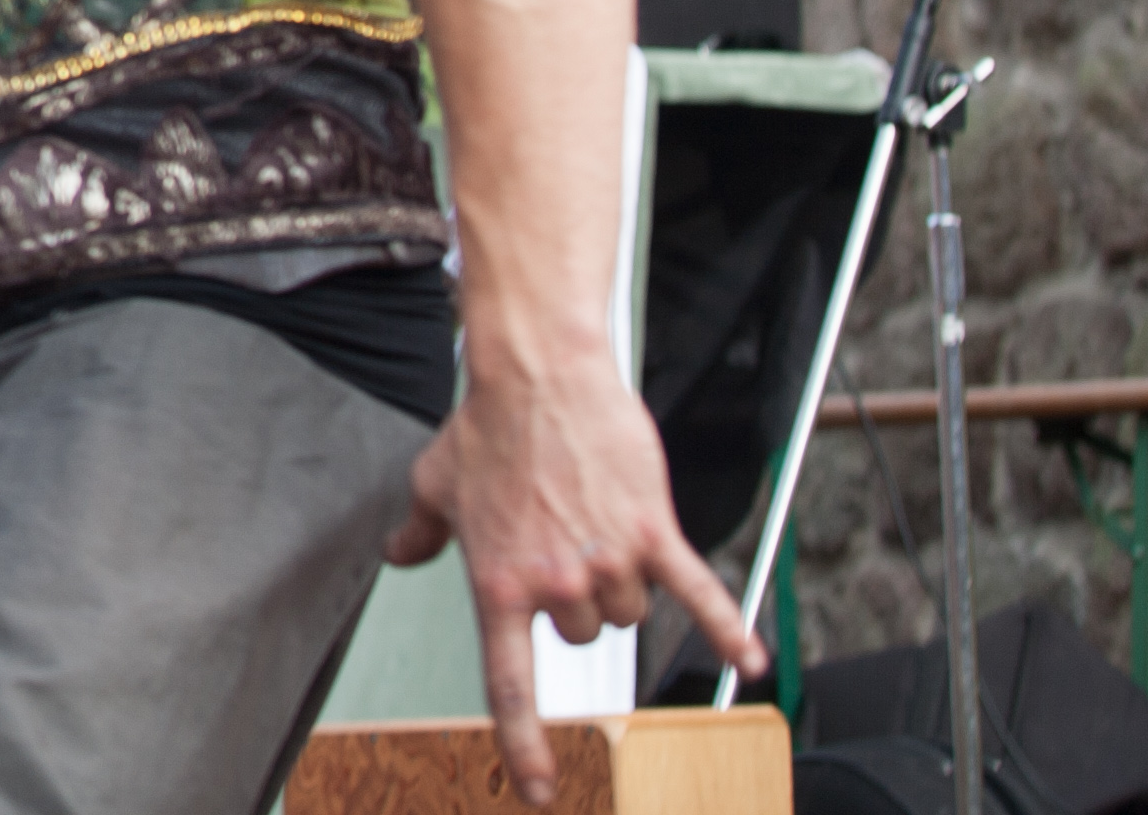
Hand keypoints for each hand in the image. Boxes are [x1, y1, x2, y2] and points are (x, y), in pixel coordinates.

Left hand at [388, 350, 761, 805]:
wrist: (538, 375)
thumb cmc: (486, 429)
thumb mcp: (434, 483)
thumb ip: (422, 532)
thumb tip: (399, 553)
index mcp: (497, 583)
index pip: (511, 684)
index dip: (526, 746)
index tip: (541, 791)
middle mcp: (554, 585)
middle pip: (585, 636)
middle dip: (577, 601)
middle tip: (560, 541)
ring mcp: (606, 561)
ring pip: (629, 613)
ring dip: (620, 583)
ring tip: (593, 520)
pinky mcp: (651, 533)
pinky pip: (697, 594)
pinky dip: (727, 627)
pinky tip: (748, 660)